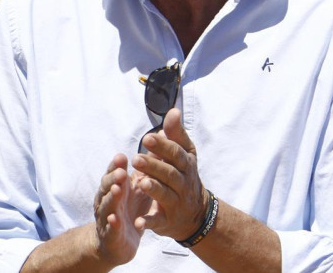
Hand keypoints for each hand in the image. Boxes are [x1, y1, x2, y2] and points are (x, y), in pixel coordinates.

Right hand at [91, 153, 152, 264]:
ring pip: (107, 205)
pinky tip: (114, 219)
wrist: (116, 243)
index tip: (122, 156)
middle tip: (121, 172)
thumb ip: (143, 171)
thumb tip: (156, 147)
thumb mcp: (136, 190)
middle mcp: (106, 200)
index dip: (115, 166)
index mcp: (113, 187)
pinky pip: (111, 228)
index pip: (112, 173)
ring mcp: (106, 217)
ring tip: (117, 189)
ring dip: (112, 198)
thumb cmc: (128, 210)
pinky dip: (112, 223)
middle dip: (113, 178)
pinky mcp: (110, 235)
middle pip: (106, 186)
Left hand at [133, 108, 207, 240]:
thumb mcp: (183, 155)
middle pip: (170, 174)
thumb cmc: (183, 175)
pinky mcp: (167, 221)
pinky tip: (138, 222)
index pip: (176, 154)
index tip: (147, 137)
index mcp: (186, 165)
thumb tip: (173, 111)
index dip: (163, 146)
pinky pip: (158, 221)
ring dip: (154, 189)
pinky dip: (149, 222)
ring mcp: (176, 203)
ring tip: (142, 182)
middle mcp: (183, 184)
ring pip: (166, 195)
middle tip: (136, 158)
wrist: (196, 214)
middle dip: (154, 166)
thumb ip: (175, 134)